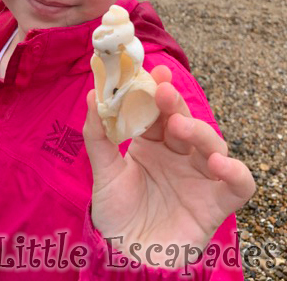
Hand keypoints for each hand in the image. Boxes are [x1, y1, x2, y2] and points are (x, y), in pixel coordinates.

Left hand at [83, 65, 255, 267]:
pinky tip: (218, 163)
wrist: (126, 259)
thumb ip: (98, 136)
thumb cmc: (117, 216)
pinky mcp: (216, 202)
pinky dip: (235, 171)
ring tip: (178, 126)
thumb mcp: (103, 174)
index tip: (150, 71)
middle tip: (163, 89)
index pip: (157, 111)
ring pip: (212, 143)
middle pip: (183, 120)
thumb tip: (92, 96)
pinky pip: (239, 183)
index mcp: (152, 144)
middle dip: (175, 103)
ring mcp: (199, 176)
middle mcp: (178, 155)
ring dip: (199, 131)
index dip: (154, 91)